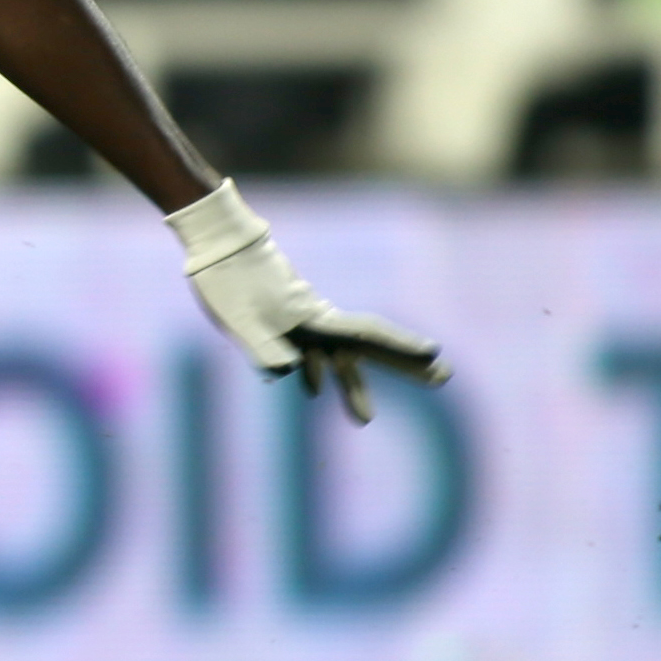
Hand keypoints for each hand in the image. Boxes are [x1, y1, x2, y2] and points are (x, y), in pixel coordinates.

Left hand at [168, 180, 444, 424]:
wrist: (216, 241)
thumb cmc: (225, 279)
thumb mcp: (237, 318)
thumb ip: (262, 347)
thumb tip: (290, 373)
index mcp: (312, 317)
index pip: (365, 336)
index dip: (401, 347)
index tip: (434, 354)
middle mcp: (316, 319)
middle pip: (368, 346)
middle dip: (404, 365)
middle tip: (444, 379)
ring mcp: (301, 319)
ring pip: (335, 355)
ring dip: (351, 385)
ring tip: (365, 419)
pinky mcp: (284, 319)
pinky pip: (307, 350)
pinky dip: (315, 370)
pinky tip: (313, 390)